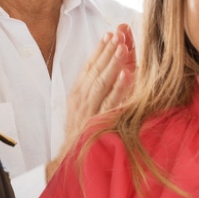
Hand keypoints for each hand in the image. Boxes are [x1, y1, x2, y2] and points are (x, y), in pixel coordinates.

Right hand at [51, 24, 136, 173]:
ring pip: (101, 83)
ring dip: (112, 63)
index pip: (88, 68)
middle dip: (106, 52)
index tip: (108, 34)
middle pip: (94, 71)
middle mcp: (81, 101)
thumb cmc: (80, 136)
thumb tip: (110, 72)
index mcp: (77, 96)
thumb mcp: (84, 111)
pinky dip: (119, 88)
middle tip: (118, 33)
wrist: (70, 164)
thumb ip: (95, 91)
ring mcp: (89, 112)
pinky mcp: (98, 124)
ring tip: (122, 46)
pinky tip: (127, 74)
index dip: (98, 51)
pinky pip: (110, 103)